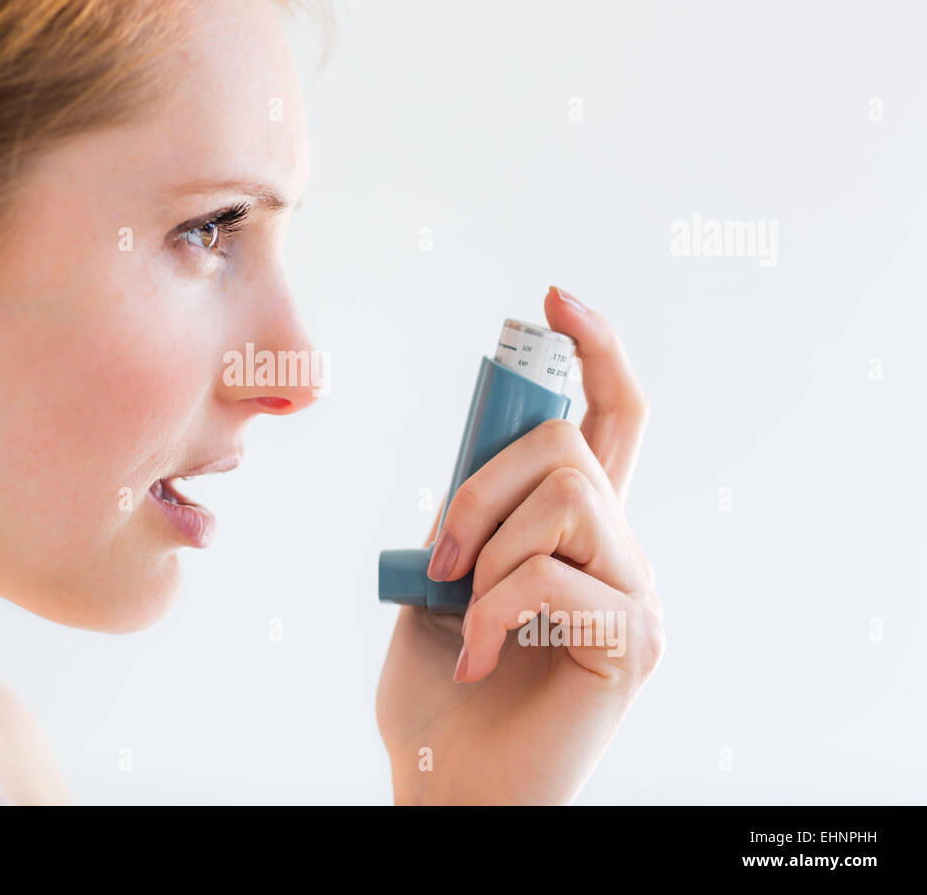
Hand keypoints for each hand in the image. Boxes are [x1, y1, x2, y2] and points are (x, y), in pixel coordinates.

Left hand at [376, 286, 662, 803]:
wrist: (451, 783)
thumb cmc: (440, 687)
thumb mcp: (441, 578)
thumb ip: (472, 516)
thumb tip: (478, 463)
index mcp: (579, 531)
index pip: (609, 420)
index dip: (594, 351)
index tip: (555, 296)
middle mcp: (624, 551)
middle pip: (567, 446)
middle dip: (480, 489)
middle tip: (441, 560)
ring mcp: (638, 595)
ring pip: (564, 500)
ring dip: (488, 553)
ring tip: (466, 616)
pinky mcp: (634, 641)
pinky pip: (552, 576)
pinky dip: (491, 613)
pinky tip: (477, 659)